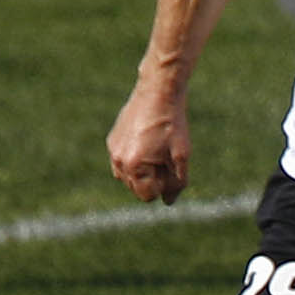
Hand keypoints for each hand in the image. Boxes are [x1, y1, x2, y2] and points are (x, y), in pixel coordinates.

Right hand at [108, 77, 190, 202]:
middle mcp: (119, 161)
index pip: (148, 196)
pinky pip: (123, 162)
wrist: (157, 92)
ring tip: (157, 150)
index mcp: (135, 166)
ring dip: (143, 172)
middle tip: (166, 156)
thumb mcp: (181, 155)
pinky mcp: (113, 141)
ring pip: (128, 177)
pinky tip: (148, 143)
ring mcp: (114, 150)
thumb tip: (168, 201)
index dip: (164, 186)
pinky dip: (135, 160)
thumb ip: (176, 182)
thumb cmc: (172, 124)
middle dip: (152, 180)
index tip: (172, 166)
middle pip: (137, 188)